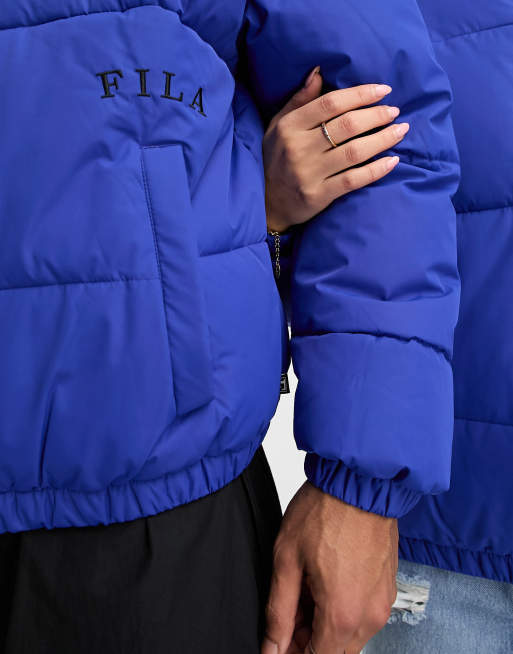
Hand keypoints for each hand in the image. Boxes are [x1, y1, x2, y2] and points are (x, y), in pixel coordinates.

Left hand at [262, 481, 397, 653]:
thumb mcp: (287, 559)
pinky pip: (363, 613)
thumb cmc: (325, 509)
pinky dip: (342, 609)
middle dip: (307, 641)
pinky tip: (322, 583)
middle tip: (286, 615)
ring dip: (324, 625)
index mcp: (342, 613)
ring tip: (302, 591)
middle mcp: (369, 615)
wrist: (360, 480)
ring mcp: (382, 601)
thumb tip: (271, 647)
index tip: (278, 643)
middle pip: (335, 651)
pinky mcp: (387, 586)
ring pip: (350, 635)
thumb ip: (278, 611)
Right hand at [263, 66, 407, 232]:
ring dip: (383, 139)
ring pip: (354, 152)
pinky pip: (353, 180)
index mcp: (290, 126)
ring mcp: (309, 173)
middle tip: (394, 111)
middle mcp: (299, 148)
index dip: (361, 94)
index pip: (331, 103)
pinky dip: (376, 170)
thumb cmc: (276, 158)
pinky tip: (393, 161)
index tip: (383, 90)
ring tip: (401, 130)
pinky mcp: (319, 195)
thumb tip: (319, 71)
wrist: (267, 204)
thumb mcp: (279, 126)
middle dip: (377, 115)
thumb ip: (299, 100)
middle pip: (347, 126)